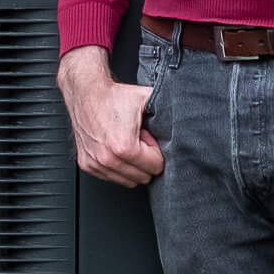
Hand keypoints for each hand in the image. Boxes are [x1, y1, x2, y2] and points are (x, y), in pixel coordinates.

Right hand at [58, 45, 164, 186]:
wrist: (86, 91)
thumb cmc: (113, 96)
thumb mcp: (147, 99)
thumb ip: (167, 111)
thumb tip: (187, 118)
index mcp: (124, 147)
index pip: (155, 167)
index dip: (156, 151)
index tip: (148, 138)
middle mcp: (107, 158)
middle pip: (142, 177)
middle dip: (144, 161)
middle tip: (138, 141)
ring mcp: (96, 163)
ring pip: (127, 181)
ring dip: (131, 165)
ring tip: (126, 144)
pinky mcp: (86, 164)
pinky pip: (111, 177)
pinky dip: (116, 166)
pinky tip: (114, 148)